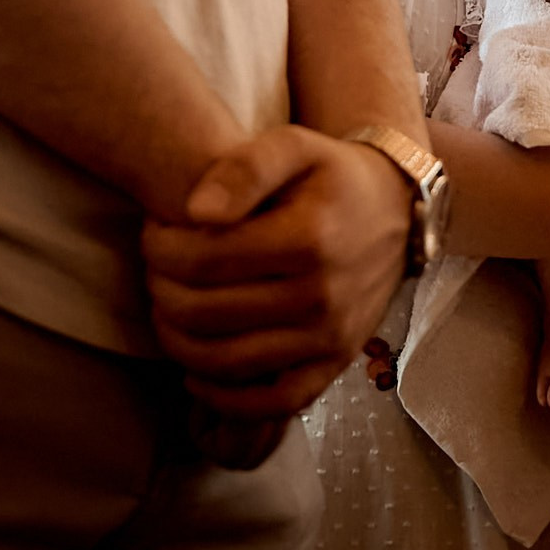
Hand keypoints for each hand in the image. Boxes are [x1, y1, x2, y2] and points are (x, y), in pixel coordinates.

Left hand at [142, 124, 410, 420]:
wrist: (394, 211)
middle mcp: (322, 295)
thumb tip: (196, 212)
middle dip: (160, 290)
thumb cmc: (332, 176)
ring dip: (178, 340)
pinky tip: (197, 371)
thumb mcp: (294, 146)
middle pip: (204, 312)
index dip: (160, 248)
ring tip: (169, 310)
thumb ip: (244, 168)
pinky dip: (224, 398)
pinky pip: (271, 403)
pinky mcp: (335, 365)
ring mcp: (331, 337)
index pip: (201, 259)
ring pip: (225, 361)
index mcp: (309, 237)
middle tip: (157, 270)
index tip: (156, 232)